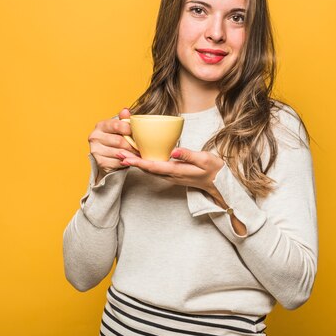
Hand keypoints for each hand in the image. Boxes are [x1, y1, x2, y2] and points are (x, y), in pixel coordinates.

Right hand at [88, 108, 140, 181]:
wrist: (107, 156)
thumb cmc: (116, 138)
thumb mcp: (120, 128)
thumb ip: (123, 120)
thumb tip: (126, 110)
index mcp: (101, 125)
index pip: (117, 125)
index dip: (129, 130)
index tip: (136, 133)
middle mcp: (95, 137)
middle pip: (119, 141)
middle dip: (132, 145)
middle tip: (141, 146)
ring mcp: (96, 151)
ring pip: (120, 153)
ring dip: (131, 154)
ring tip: (138, 153)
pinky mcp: (100, 162)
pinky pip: (118, 162)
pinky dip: (126, 161)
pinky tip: (130, 159)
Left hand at [121, 147, 246, 234]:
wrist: (219, 182)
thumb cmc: (213, 169)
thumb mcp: (204, 159)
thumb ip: (188, 155)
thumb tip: (173, 152)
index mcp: (176, 171)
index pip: (153, 166)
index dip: (138, 161)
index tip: (126, 157)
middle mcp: (170, 176)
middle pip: (147, 169)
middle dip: (132, 161)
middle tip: (117, 152)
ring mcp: (171, 176)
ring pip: (149, 170)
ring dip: (136, 162)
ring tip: (123, 154)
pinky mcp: (172, 174)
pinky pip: (155, 169)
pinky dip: (144, 163)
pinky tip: (139, 157)